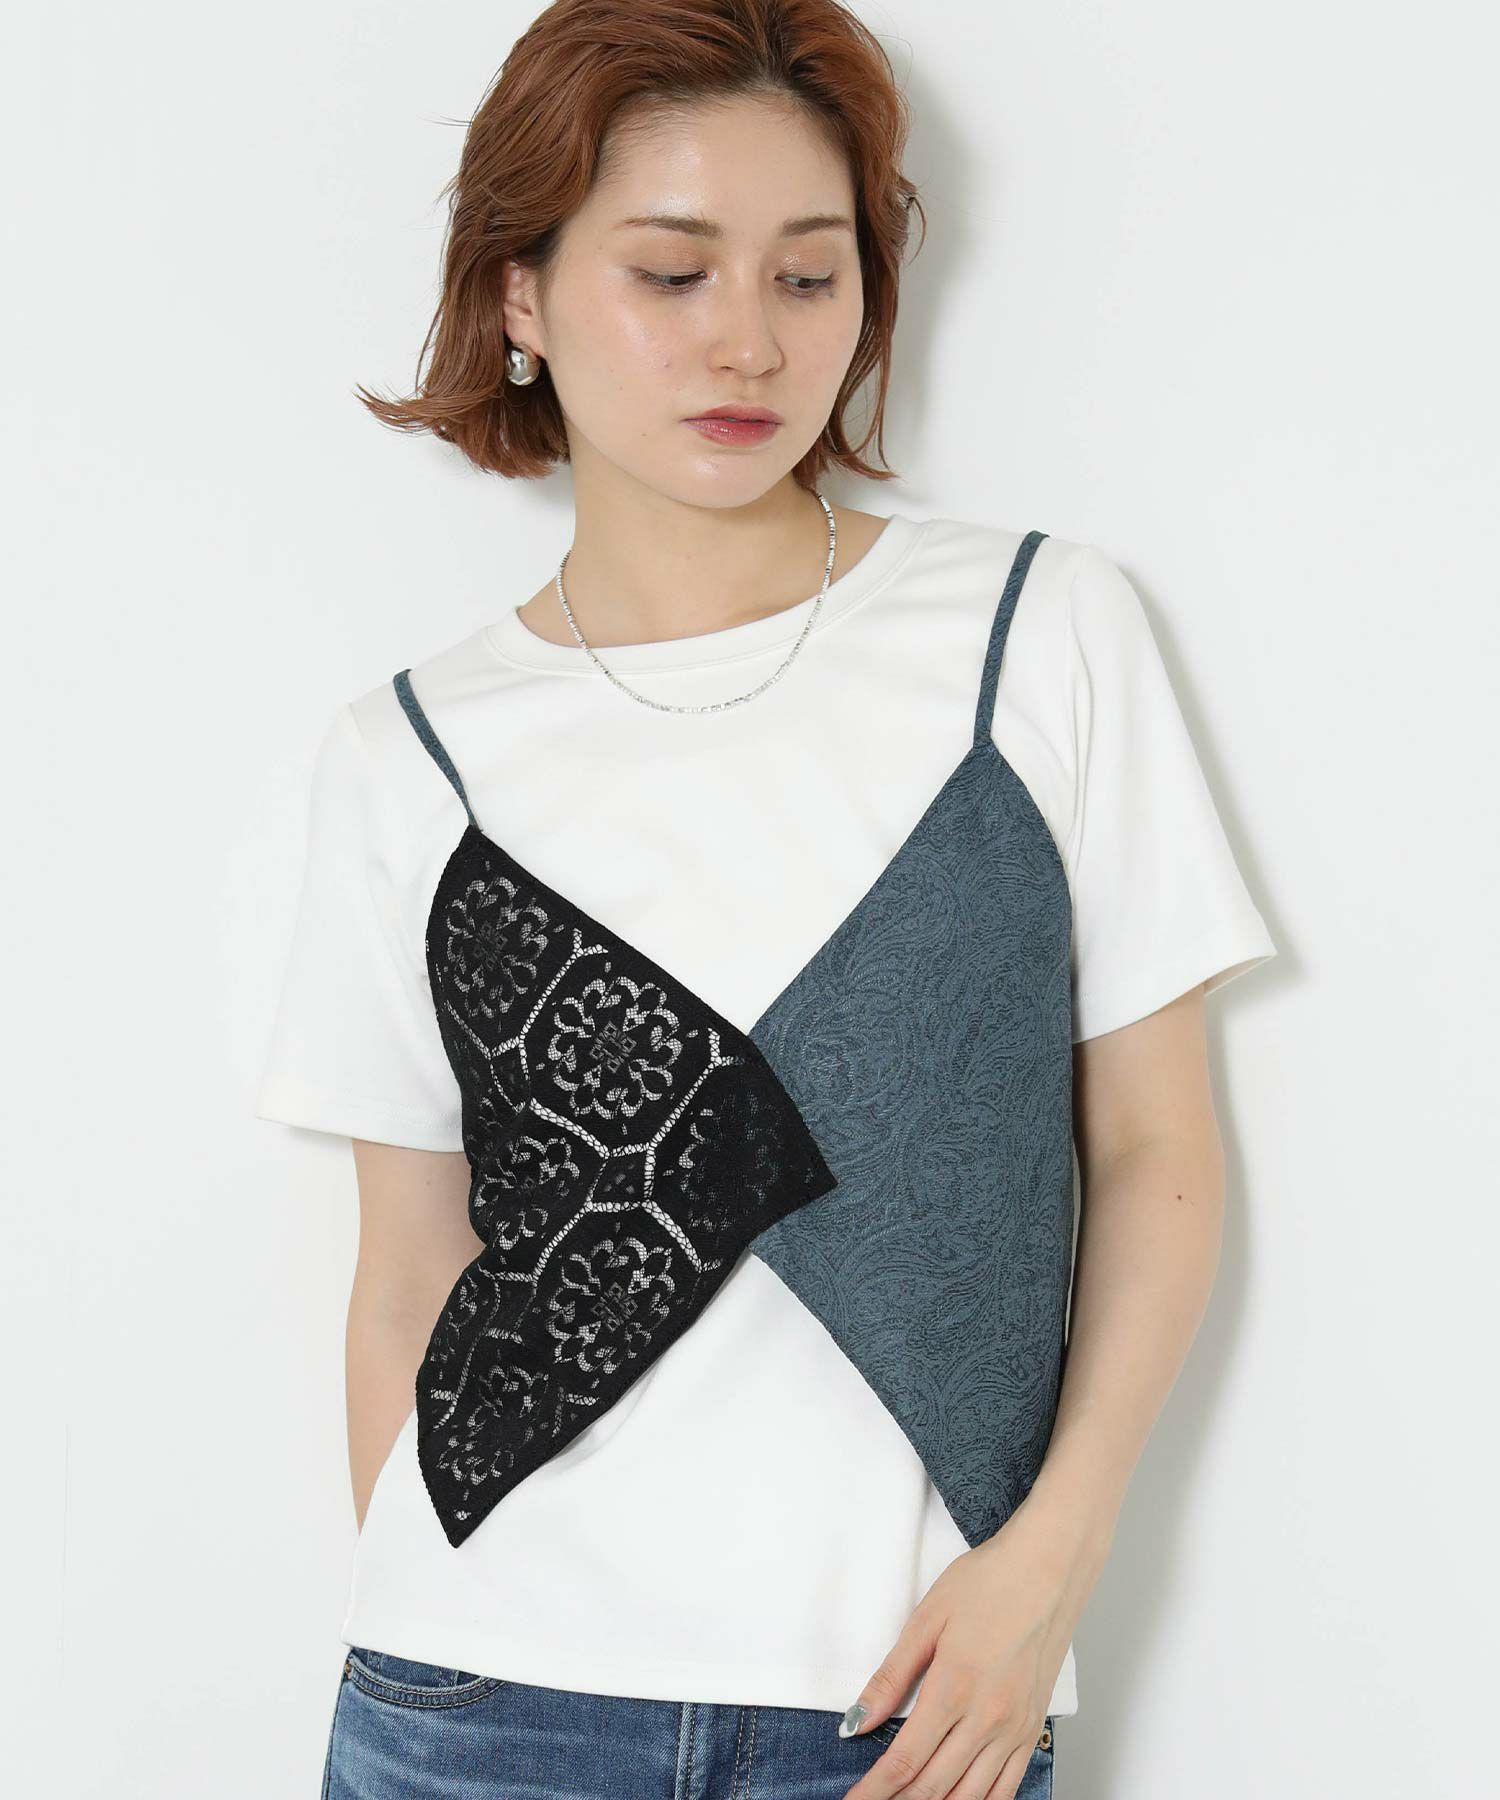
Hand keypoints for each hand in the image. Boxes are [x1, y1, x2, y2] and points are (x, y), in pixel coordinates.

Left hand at [838, 1497, 1108, 1798]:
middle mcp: (987, 1719)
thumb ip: (891, 1677)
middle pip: (933, 1786)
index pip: (905, 1760)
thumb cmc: (988, 1583)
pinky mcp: (1033, 1730)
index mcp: (953, 1688)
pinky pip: (1007, 1789)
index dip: (875, 1790)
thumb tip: (856, 1721)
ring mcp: (1014, 1729)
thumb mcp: (927, 1619)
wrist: (1048, 1568)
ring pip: (970, 1796)